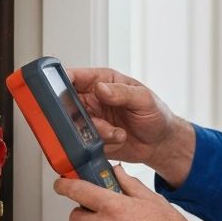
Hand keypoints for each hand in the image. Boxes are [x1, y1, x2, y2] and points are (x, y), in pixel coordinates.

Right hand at [66, 67, 194, 187]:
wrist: (161, 143)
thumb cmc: (156, 115)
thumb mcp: (144, 99)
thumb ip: (122, 92)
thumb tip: (101, 88)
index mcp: (103, 82)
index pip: (75, 76)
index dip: (62, 81)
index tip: (61, 91)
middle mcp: (93, 100)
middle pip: (67, 104)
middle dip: (77, 115)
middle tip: (96, 121)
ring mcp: (92, 120)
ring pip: (75, 126)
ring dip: (96, 132)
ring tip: (117, 132)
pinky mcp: (92, 139)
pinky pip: (85, 143)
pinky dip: (101, 144)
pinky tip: (118, 139)